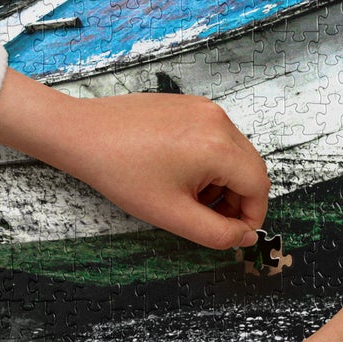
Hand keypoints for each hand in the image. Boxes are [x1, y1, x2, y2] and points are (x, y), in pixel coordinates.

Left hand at [0, 70, 270, 248]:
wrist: (83, 133)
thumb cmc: (121, 172)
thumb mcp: (172, 214)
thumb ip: (216, 233)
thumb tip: (244, 237)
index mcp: (219, 146)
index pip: (259, 187)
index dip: (251, 217)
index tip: (231, 234)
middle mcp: (219, 120)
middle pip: (250, 168)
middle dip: (237, 199)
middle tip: (208, 219)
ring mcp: (204, 108)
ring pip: (233, 153)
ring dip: (222, 181)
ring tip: (188, 196)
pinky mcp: (190, 104)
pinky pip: (215, 136)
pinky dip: (208, 160)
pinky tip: (176, 173)